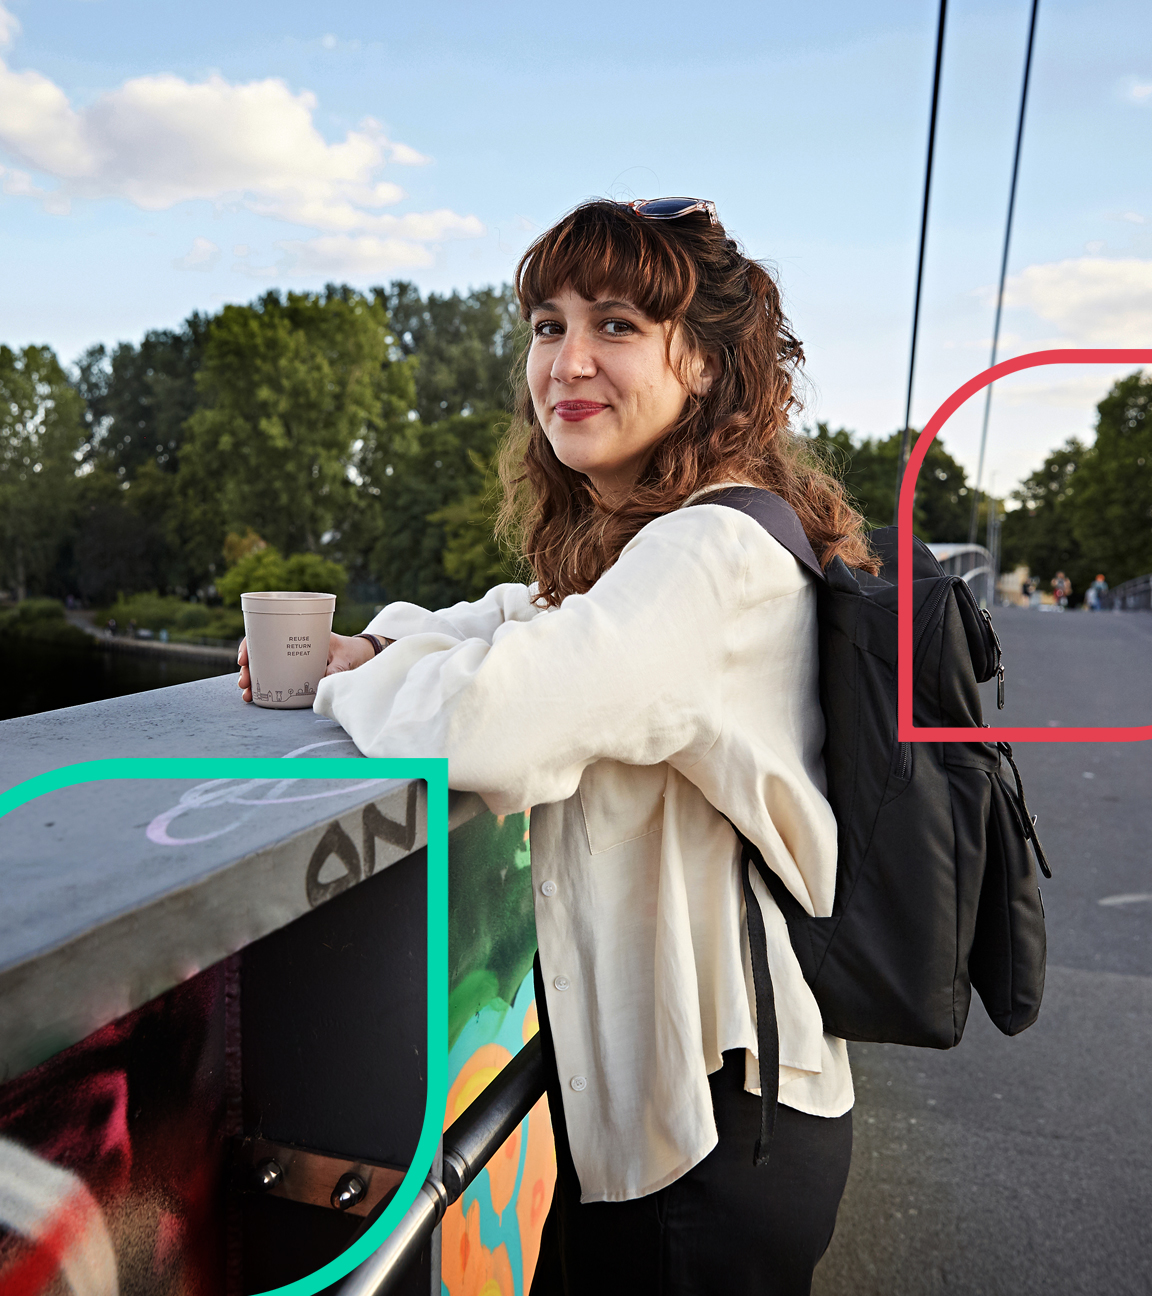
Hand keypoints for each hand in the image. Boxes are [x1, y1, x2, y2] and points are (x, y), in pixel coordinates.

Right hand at [237, 633, 381, 702]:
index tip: (244, 659)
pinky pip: (275, 676)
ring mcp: (292, 659)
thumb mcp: (345, 658)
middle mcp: (292, 645)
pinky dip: (264, 686)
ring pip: (264, 667)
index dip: (250, 645)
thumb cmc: (352, 651)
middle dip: (247, 668)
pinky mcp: (296, 672)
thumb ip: (337, 669)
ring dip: (252, 679)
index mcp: (300, 633)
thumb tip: (325, 681)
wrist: (362, 655)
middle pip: (261, 653)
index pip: (267, 634)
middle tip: (244, 682)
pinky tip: (256, 696)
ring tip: (247, 694)